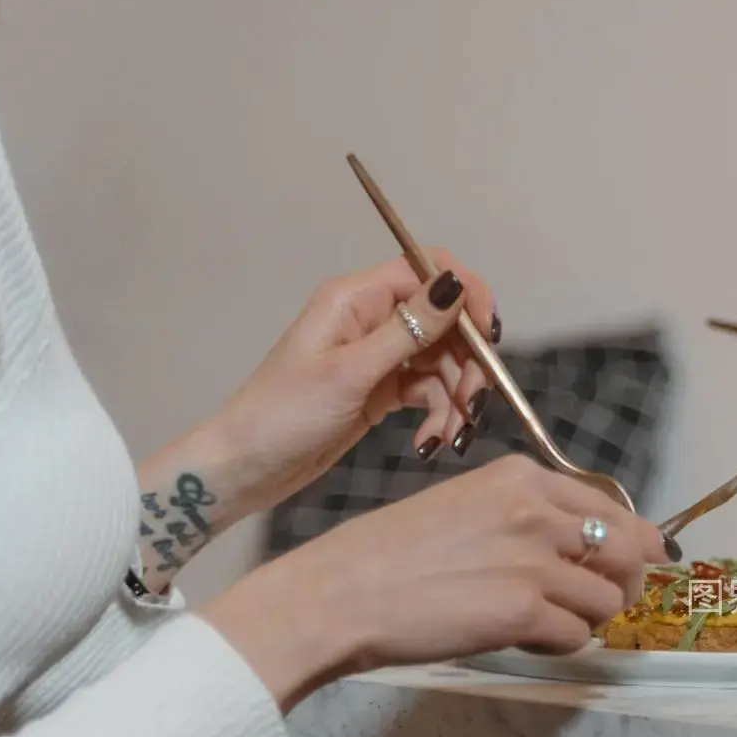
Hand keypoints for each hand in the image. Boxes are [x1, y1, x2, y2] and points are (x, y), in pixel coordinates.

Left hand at [200, 251, 500, 515]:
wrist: (247, 466)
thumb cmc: (284, 414)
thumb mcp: (350, 372)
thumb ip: (408, 330)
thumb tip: (454, 285)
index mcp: (356, 299)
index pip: (428, 270)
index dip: (467, 297)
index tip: (489, 339)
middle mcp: (372, 319)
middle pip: (446, 322)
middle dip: (469, 363)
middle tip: (475, 404)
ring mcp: (379, 356)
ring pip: (444, 362)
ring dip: (457, 399)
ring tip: (452, 437)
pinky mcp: (382, 389)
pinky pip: (429, 392)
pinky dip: (439, 416)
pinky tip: (431, 443)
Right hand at [201, 457, 664, 708]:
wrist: (338, 594)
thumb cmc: (391, 556)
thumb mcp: (467, 506)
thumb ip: (528, 517)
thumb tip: (590, 542)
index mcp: (520, 477)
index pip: (612, 504)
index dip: (634, 539)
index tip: (638, 559)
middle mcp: (535, 510)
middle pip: (627, 549)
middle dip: (623, 581)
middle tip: (598, 603)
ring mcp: (533, 561)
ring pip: (609, 599)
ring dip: (586, 619)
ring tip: (544, 623)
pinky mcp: (523, 610)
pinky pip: (578, 635)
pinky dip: (559, 645)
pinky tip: (524, 640)